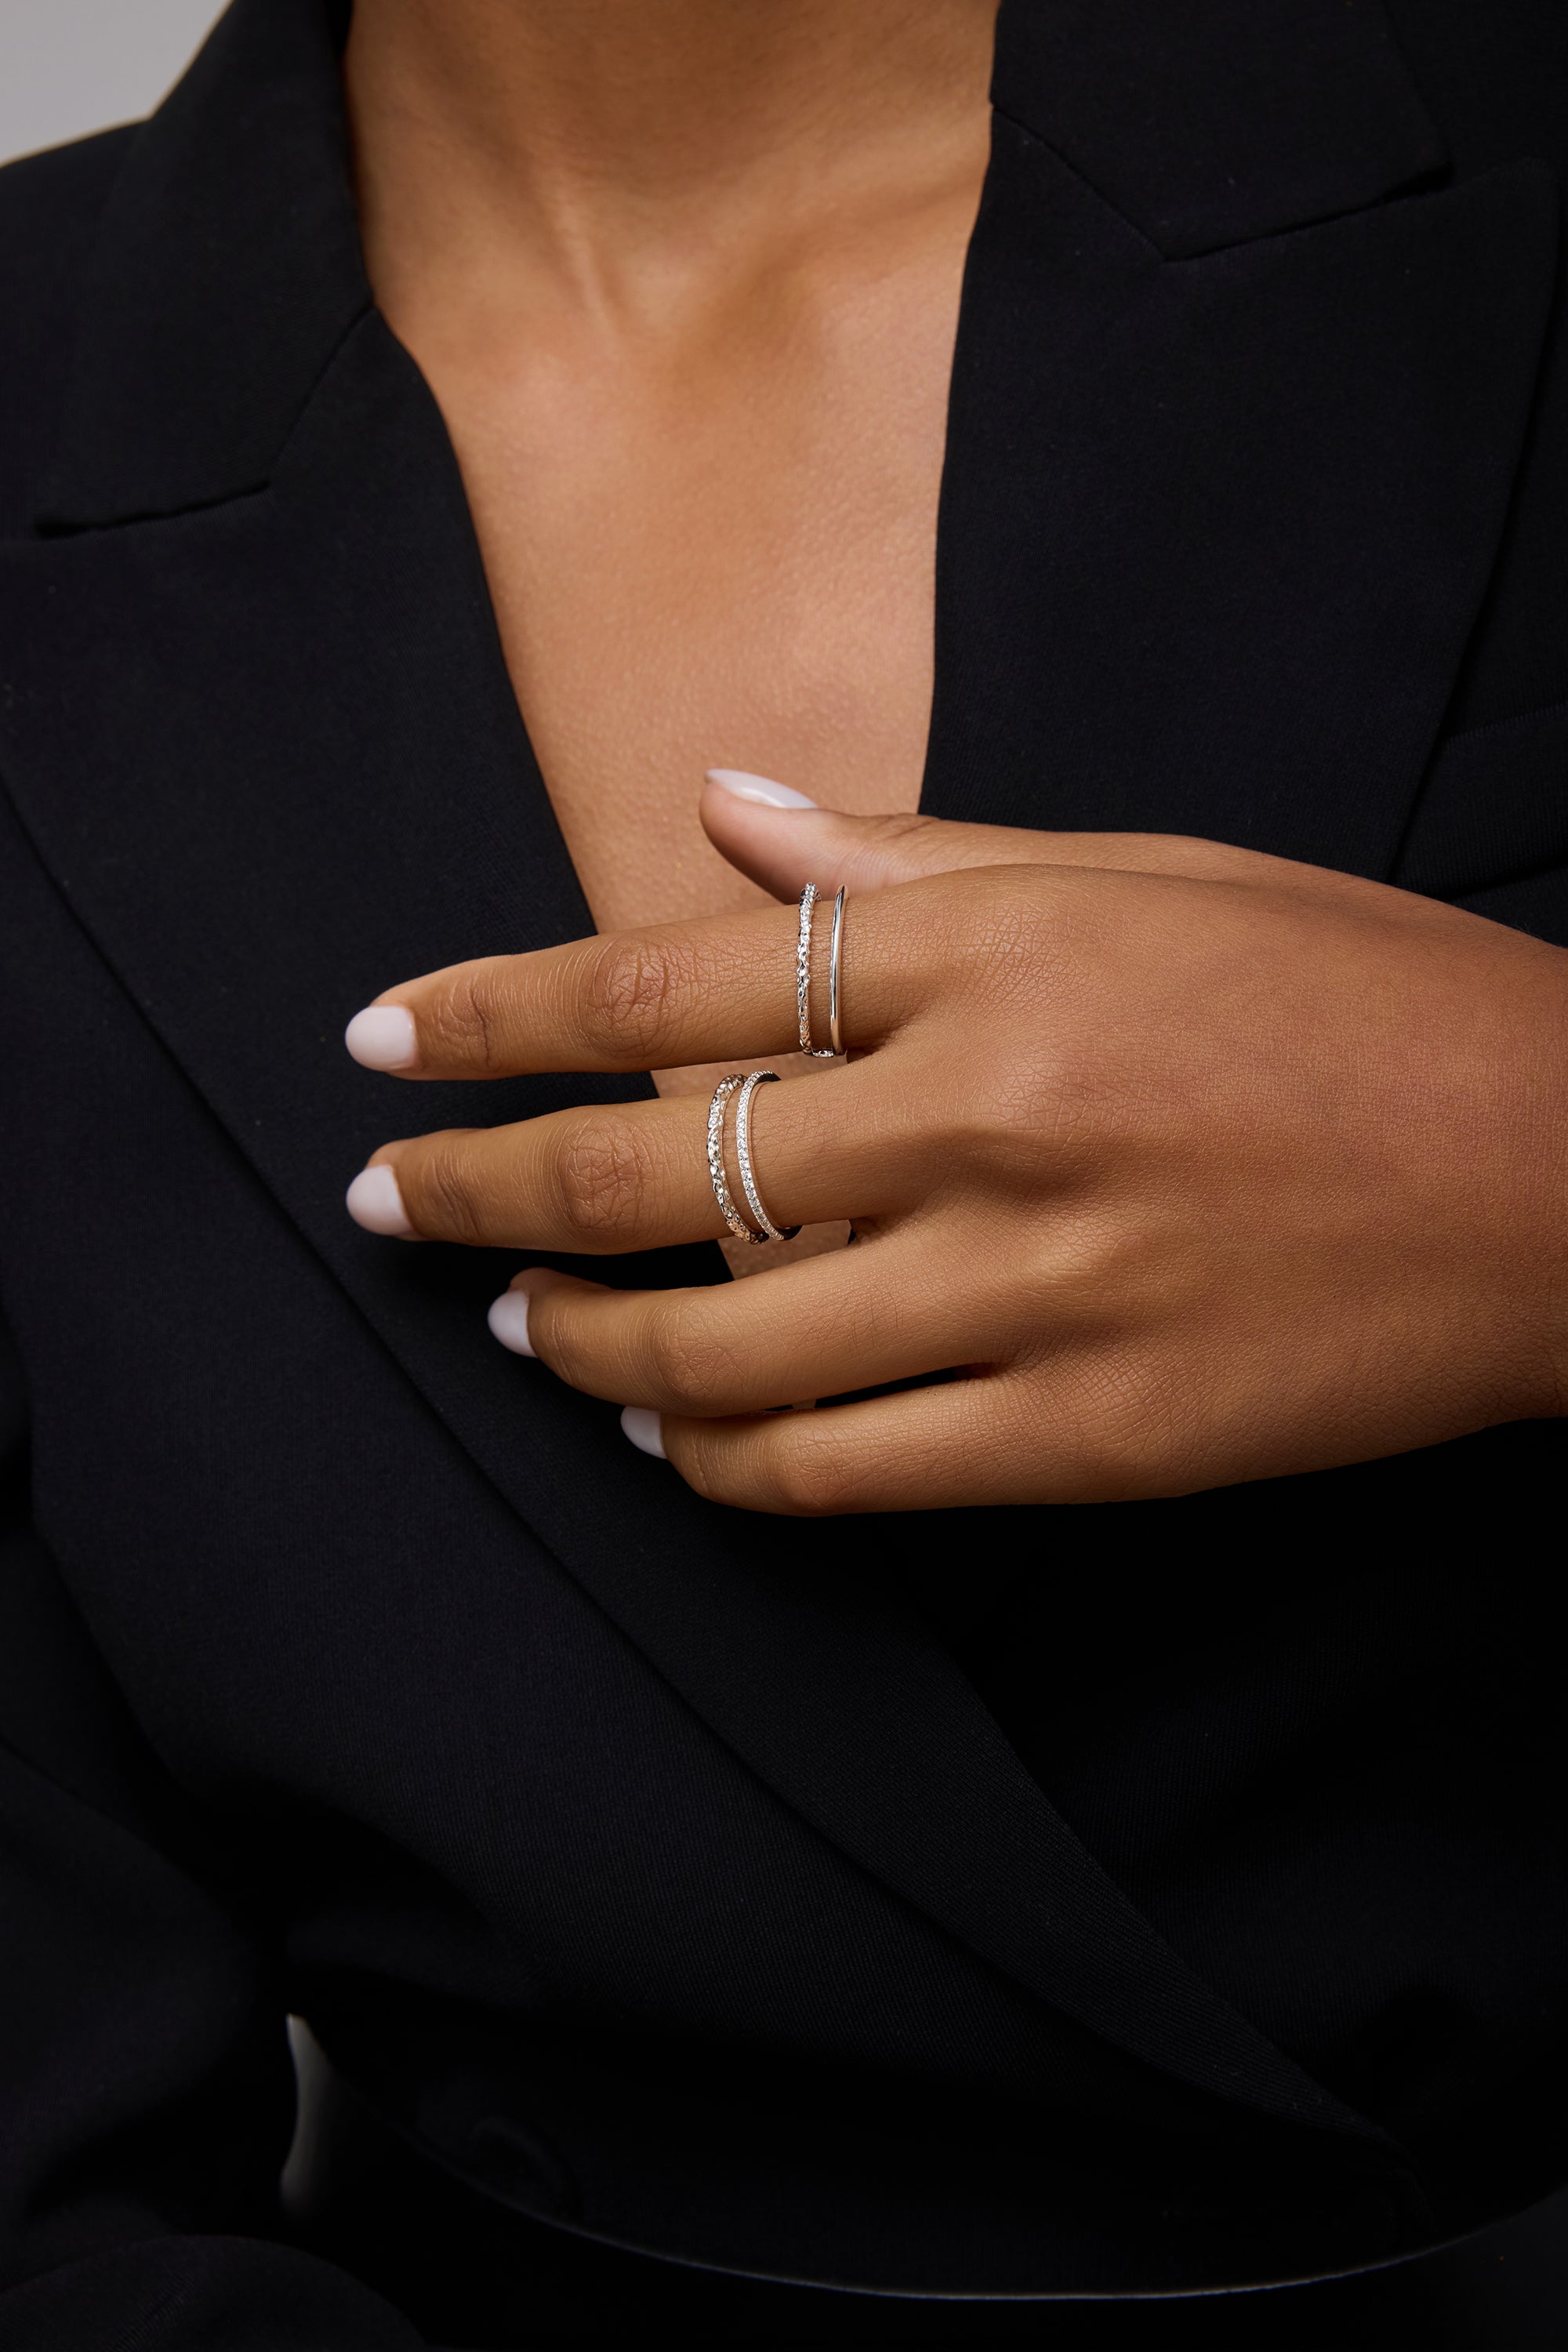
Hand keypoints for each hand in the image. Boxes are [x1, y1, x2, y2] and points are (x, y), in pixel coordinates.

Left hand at [343, 785, 1567, 1512]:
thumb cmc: (1361, 996)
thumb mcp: (1149, 872)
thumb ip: (915, 860)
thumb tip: (724, 809)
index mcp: (992, 951)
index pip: (665, 978)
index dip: (495, 1013)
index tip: (386, 1038)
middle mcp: (984, 1113)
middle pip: (647, 1170)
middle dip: (476, 1188)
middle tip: (386, 1201)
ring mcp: (1031, 1286)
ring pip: (720, 1348)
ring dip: (582, 1344)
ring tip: (520, 1330)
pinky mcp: (1087, 1434)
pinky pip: (839, 1472)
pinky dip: (721, 1463)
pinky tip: (669, 1437)